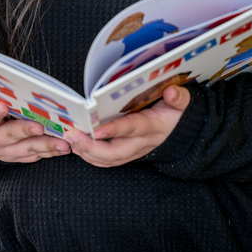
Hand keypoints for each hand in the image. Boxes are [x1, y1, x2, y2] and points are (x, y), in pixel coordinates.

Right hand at [0, 101, 71, 162]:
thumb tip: (14, 83)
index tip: (2, 106)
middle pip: (10, 135)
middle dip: (26, 131)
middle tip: (40, 127)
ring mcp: (5, 152)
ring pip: (27, 148)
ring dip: (46, 145)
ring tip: (63, 144)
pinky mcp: (17, 158)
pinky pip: (34, 156)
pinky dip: (50, 152)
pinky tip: (64, 148)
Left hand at [65, 85, 190, 167]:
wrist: (182, 133)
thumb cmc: (177, 114)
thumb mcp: (182, 103)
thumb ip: (178, 97)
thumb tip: (171, 90)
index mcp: (154, 127)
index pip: (132, 128)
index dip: (114, 130)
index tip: (95, 130)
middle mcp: (142, 143)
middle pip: (115, 152)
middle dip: (91, 147)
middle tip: (72, 136)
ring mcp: (134, 151)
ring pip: (109, 159)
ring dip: (87, 153)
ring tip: (70, 140)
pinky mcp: (127, 154)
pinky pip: (107, 161)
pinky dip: (90, 156)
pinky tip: (77, 147)